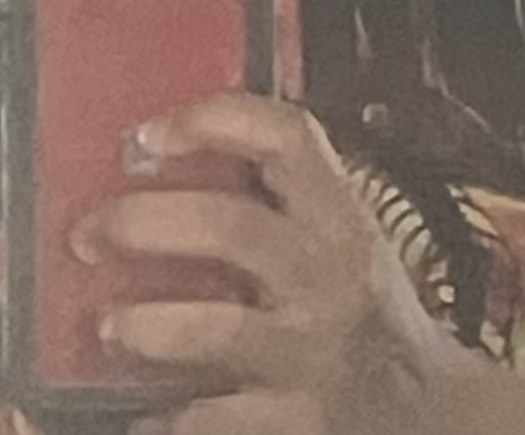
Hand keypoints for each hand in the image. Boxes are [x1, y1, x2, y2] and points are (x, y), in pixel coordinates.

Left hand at [71, 92, 459, 434]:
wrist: (432, 411)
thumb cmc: (366, 310)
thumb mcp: (343, 235)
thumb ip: (280, 198)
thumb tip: (160, 159)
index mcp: (338, 214)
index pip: (284, 135)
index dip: (211, 120)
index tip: (148, 133)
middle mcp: (327, 274)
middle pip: (227, 225)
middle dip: (144, 222)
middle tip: (92, 231)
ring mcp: (310, 351)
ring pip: (216, 329)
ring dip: (148, 326)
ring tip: (110, 326)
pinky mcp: (297, 420)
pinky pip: (215, 419)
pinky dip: (167, 418)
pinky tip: (143, 413)